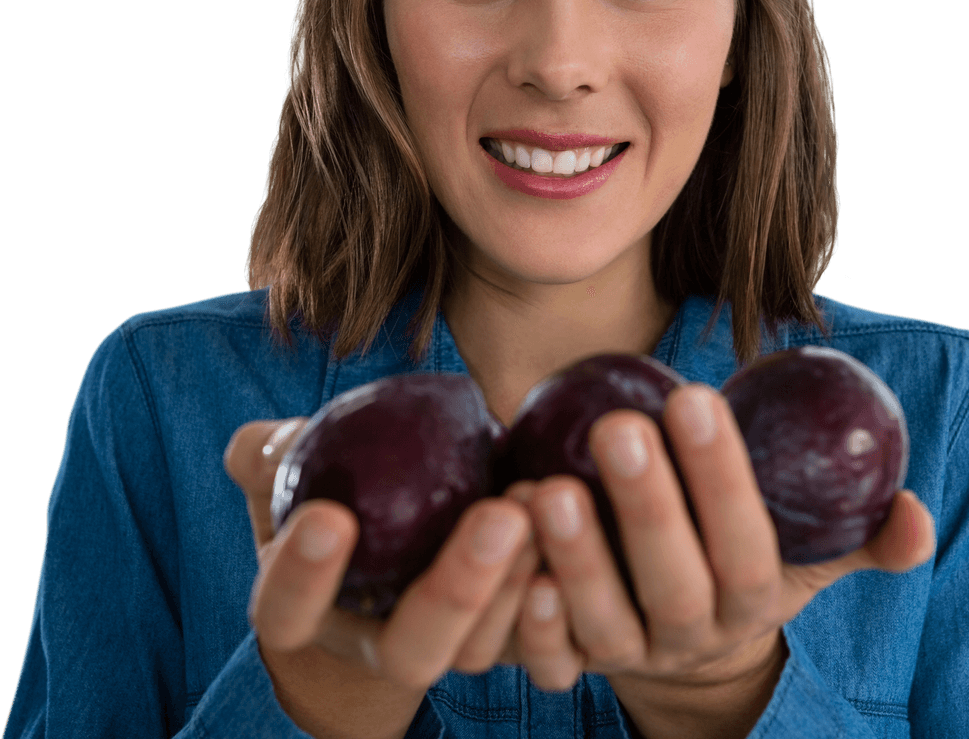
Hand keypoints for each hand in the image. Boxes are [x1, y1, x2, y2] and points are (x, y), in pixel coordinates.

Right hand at [223, 417, 539, 736]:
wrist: (397, 531)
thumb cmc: (336, 493)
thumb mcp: (289, 471)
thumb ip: (270, 455)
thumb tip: (266, 442)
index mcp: (310, 615)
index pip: (288, 614)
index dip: (302, 577)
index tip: (329, 517)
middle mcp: (381, 647)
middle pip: (412, 650)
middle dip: (456, 589)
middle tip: (497, 516)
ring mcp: (450, 649)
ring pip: (484, 648)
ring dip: (521, 584)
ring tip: (545, 505)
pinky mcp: (508, 642)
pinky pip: (539, 646)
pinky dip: (558, 604)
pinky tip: (578, 536)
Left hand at [506, 383, 935, 695]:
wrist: (688, 634)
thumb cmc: (742, 559)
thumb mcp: (808, 553)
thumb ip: (860, 535)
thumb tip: (912, 512)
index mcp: (753, 599)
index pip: (748, 544)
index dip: (722, 478)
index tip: (694, 397)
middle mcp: (691, 634)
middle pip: (676, 584)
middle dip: (649, 508)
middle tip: (620, 428)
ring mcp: (628, 654)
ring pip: (605, 622)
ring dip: (577, 559)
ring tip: (547, 488)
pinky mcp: (573, 663)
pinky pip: (549, 658)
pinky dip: (529, 617)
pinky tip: (511, 557)